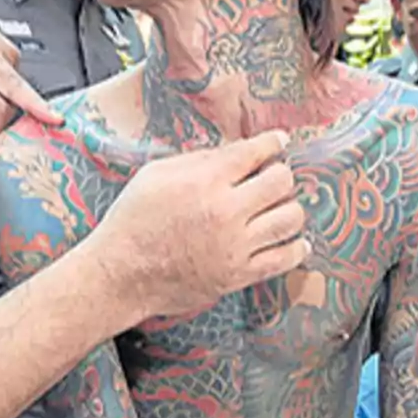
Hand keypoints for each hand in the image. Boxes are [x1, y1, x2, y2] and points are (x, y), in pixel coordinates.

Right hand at [95, 130, 309, 318]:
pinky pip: (285, 259)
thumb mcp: (157, 173)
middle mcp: (226, 211)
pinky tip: (296, 240)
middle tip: (271, 177)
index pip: (256, 152)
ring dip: (289, 207)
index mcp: (206, 181)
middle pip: (281, 182)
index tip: (279, 141)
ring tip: (278, 207)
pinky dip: (297, 247)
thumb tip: (237, 152)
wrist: (120, 274)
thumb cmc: (133, 219)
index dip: (273, 142)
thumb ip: (201, 159)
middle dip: (280, 174)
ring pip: (291, 218)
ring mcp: (236, 246)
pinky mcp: (239, 275)